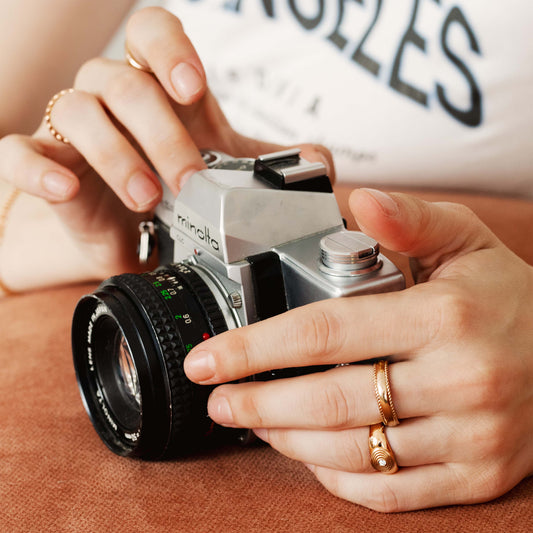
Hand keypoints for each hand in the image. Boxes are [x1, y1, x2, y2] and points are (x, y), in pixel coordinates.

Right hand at [0, 7, 331, 283]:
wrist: (143, 239)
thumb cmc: (182, 195)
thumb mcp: (231, 177)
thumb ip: (274, 165)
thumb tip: (317, 163)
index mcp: (157, 89)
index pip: (151, 32)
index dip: (170, 49)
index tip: (195, 90)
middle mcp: (112, 99)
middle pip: (123, 80)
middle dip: (160, 131)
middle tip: (190, 180)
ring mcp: (74, 131)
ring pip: (76, 110)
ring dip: (115, 154)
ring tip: (147, 200)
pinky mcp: (46, 166)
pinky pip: (18, 151)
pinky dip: (37, 168)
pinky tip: (65, 190)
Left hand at [184, 189, 532, 511]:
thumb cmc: (509, 297)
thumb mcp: (466, 240)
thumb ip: (409, 219)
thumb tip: (360, 200)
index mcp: (443, 316)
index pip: (325, 331)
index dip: (255, 347)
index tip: (210, 359)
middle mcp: (458, 380)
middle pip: (328, 400)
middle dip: (257, 403)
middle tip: (218, 398)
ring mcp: (469, 436)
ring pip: (352, 451)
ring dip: (287, 440)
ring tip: (252, 422)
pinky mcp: (476, 476)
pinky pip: (390, 491)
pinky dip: (336, 477)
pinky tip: (307, 454)